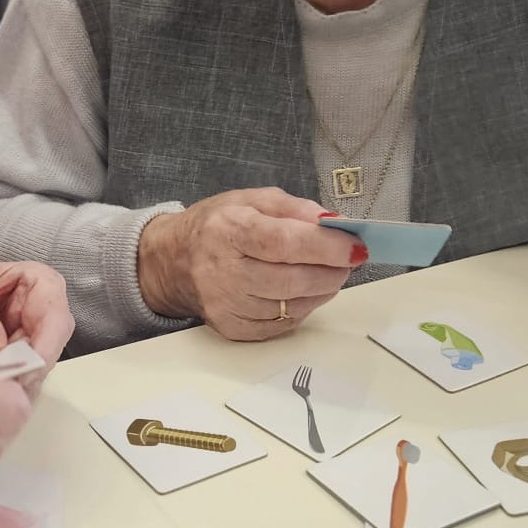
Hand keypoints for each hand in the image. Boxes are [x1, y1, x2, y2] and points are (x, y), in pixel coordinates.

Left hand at [0, 255, 73, 389]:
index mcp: (39, 285)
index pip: (55, 321)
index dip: (42, 349)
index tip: (18, 370)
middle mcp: (39, 320)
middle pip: (47, 356)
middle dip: (20, 374)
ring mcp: (24, 350)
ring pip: (31, 379)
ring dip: (4, 389)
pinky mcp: (7, 374)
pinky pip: (9, 392)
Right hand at [137, 189, 367, 342]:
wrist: (172, 261)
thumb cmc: (216, 227)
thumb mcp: (252, 200)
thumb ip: (296, 208)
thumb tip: (335, 223)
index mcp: (228, 230)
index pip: (284, 243)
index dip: (326, 247)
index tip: (355, 246)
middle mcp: (222, 271)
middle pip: (292, 280)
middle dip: (332, 271)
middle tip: (348, 260)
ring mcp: (225, 305)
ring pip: (292, 306)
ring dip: (321, 290)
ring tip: (327, 273)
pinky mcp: (231, 328)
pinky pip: (281, 325)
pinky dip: (301, 308)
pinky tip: (302, 292)